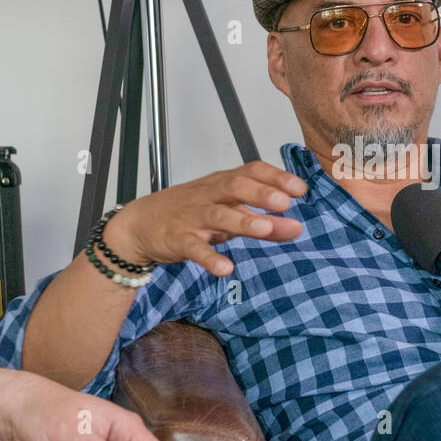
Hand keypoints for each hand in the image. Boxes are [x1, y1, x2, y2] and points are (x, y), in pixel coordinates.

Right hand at [105, 160, 306, 276]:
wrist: (140, 224)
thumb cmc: (191, 213)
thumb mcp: (229, 213)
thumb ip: (264, 221)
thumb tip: (296, 228)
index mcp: (223, 184)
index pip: (251, 171)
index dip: (276, 177)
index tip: (300, 189)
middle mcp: (209, 196)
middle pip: (235, 187)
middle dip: (261, 193)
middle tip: (285, 203)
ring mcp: (193, 217)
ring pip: (218, 216)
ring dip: (242, 222)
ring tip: (264, 229)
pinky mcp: (179, 240)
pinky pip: (194, 248)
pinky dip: (209, 258)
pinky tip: (225, 268)